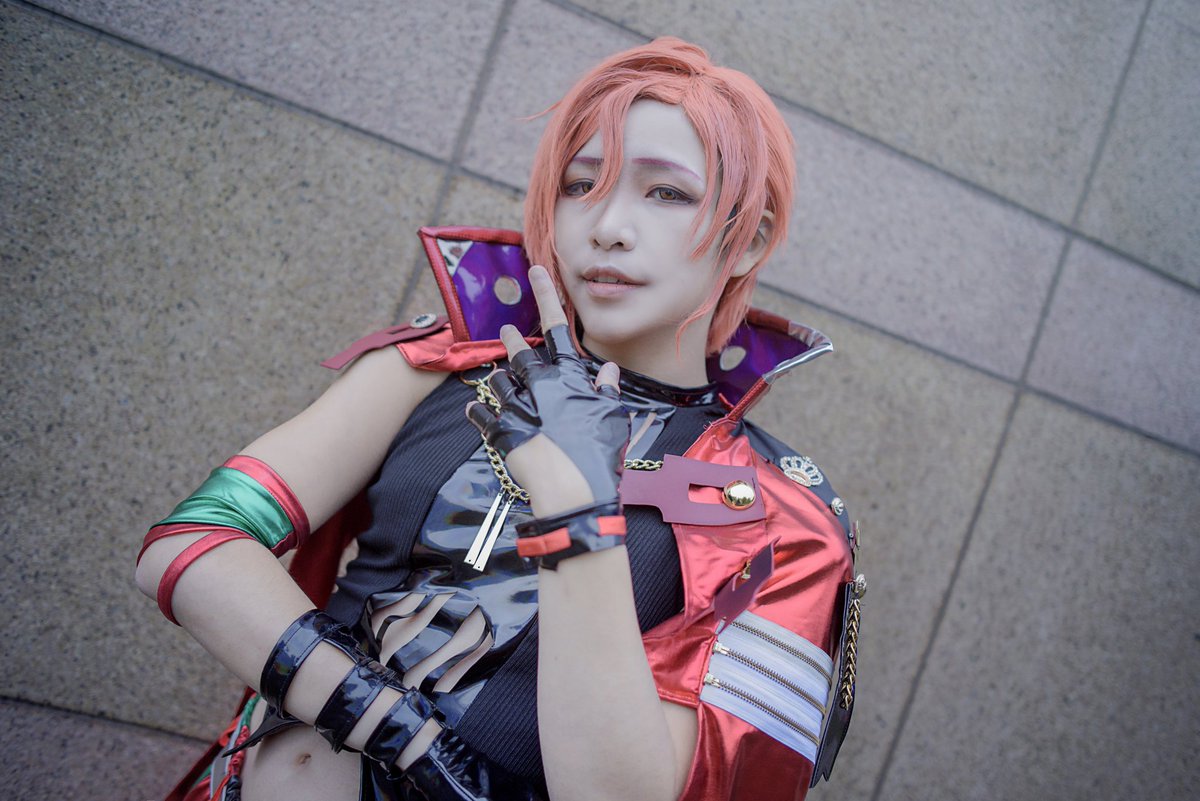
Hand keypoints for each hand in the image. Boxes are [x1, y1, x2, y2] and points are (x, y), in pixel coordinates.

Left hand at [465, 266, 627, 515]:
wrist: (573, 492)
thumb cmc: (599, 456)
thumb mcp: (614, 418)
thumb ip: (609, 391)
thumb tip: (609, 371)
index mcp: (569, 378)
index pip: (557, 327)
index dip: (548, 296)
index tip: (535, 270)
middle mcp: (539, 386)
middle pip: (521, 352)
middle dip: (513, 339)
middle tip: (506, 330)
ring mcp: (517, 407)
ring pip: (500, 380)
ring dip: (500, 377)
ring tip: (499, 376)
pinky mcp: (500, 432)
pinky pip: (481, 414)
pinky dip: (478, 409)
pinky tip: (475, 407)